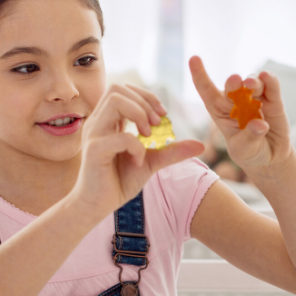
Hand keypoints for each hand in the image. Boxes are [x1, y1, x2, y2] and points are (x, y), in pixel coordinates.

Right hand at [72, 83, 203, 218]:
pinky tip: (138, 161)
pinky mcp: (94, 150)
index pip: (124, 90)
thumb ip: (172, 151)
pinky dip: (136, 146)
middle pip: (118, 89)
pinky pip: (121, 137)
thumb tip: (201, 145)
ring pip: (115, 101)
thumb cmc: (119, 181)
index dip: (147, 97)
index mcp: (108, 121)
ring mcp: (94, 134)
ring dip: (139, 114)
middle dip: (144, 102)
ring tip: (148, 136)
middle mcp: (98, 123)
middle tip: (157, 125)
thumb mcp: (151, 162)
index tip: (162, 116)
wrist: (97, 205)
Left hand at [189, 56, 292, 173]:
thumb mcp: (245, 149)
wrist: (271, 157)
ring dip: (252, 81)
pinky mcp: (273, 100)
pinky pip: (272, 86)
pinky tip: (267, 77)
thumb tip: (260, 124)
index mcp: (221, 111)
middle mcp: (237, 101)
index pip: (207, 91)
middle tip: (235, 81)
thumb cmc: (250, 152)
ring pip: (253, 83)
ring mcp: (255, 98)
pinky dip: (270, 80)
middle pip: (232, 86)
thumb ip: (250, 137)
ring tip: (251, 84)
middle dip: (233, 83)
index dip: (200, 75)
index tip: (193, 58)